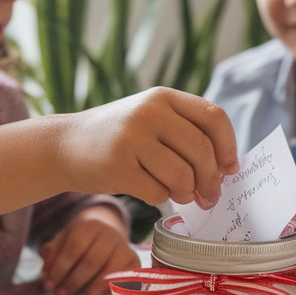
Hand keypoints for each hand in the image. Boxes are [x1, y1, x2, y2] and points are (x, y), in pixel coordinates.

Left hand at [40, 206, 138, 294]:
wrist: (106, 235)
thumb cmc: (80, 243)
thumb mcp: (63, 242)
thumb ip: (52, 254)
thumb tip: (47, 270)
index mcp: (88, 226)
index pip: (73, 248)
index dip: (60, 269)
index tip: (49, 286)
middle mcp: (108, 234)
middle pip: (92, 260)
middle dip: (74, 281)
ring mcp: (124, 247)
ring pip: (112, 269)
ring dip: (98, 287)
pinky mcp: (134, 261)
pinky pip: (129, 276)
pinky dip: (119, 287)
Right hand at [57, 89, 238, 208]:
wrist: (65, 145)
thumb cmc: (121, 137)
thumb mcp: (152, 118)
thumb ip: (187, 133)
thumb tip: (226, 169)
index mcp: (164, 97)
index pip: (214, 117)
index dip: (229, 146)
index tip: (230, 169)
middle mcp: (149, 112)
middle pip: (202, 151)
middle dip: (211, 180)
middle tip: (210, 196)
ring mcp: (131, 138)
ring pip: (182, 175)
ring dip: (188, 193)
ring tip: (182, 195)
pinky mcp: (117, 166)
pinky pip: (157, 191)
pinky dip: (161, 197)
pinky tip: (151, 190)